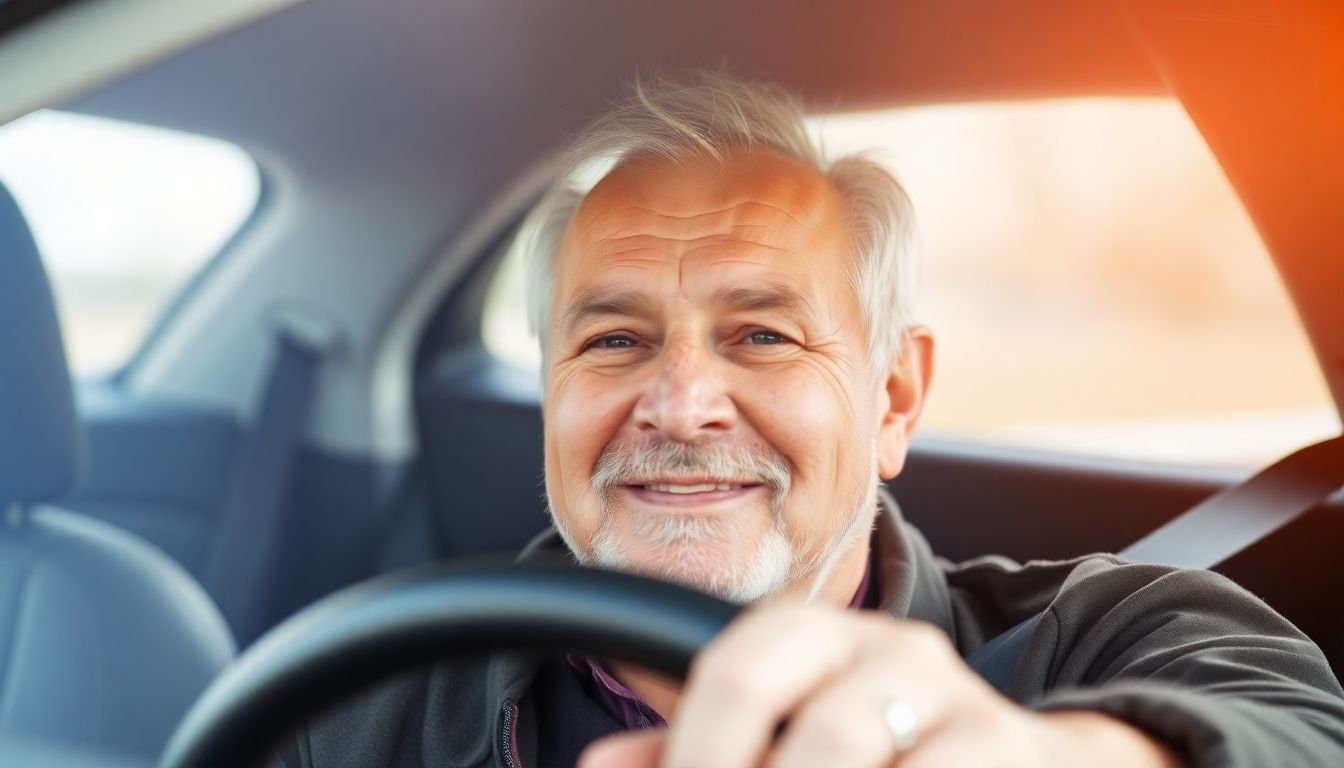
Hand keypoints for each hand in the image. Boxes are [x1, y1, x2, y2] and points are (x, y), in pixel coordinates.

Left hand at [579, 603, 1179, 767]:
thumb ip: (693, 746)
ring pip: (868, 757)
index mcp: (822, 637)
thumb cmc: (882, 745)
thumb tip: (602, 765)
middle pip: (822, 738)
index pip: (740, 670)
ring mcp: (966, 706)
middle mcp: (897, 654)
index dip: (699, 750)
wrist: (1027, 757)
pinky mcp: (1014, 753)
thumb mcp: (786, 729)